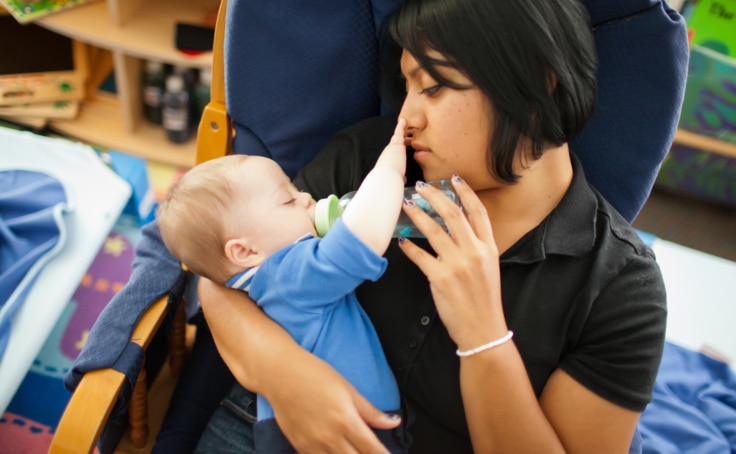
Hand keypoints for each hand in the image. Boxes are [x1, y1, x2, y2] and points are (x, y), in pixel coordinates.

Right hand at [198, 278, 399, 452]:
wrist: (278, 374)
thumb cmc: (313, 375)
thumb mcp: (348, 389)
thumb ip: (371, 411)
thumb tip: (393, 422)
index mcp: (346, 421)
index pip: (373, 450)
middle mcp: (330, 438)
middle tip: (375, 452)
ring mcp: (313, 445)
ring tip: (357, 451)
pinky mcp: (300, 447)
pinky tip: (339, 451)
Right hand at [374, 118, 407, 181]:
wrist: (386, 177)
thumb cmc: (390, 180)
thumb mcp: (396, 178)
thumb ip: (400, 177)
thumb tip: (403, 179)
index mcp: (388, 162)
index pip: (393, 156)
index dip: (396, 153)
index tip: (398, 152)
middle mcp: (388, 154)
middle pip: (394, 145)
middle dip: (398, 140)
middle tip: (401, 134)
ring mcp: (392, 148)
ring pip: (396, 138)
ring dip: (400, 131)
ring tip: (403, 123)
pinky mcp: (396, 144)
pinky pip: (399, 133)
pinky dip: (401, 126)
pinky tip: (403, 120)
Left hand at [397, 175, 507, 349]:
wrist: (483, 330)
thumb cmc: (484, 301)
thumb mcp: (489, 269)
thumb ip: (476, 248)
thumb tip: (456, 229)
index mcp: (489, 248)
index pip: (478, 212)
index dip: (465, 192)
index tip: (454, 179)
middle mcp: (474, 252)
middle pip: (453, 214)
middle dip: (435, 195)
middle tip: (422, 186)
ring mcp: (457, 264)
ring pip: (434, 230)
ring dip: (418, 214)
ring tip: (407, 204)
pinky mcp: (440, 278)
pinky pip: (419, 256)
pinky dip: (409, 246)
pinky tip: (401, 240)